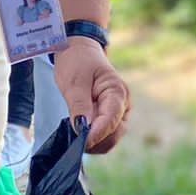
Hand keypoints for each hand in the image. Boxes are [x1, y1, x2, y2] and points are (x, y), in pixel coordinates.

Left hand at [53, 37, 130, 151]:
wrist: (79, 52)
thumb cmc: (77, 62)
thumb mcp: (74, 82)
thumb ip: (79, 106)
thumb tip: (81, 130)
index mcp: (117, 92)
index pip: (112, 120)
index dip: (97, 134)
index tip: (80, 141)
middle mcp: (123, 105)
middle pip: (115, 134)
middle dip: (96, 141)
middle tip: (72, 138)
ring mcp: (118, 113)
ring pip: (110, 139)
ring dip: (93, 142)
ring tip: (74, 132)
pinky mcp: (110, 119)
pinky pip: (105, 137)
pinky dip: (93, 140)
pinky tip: (79, 131)